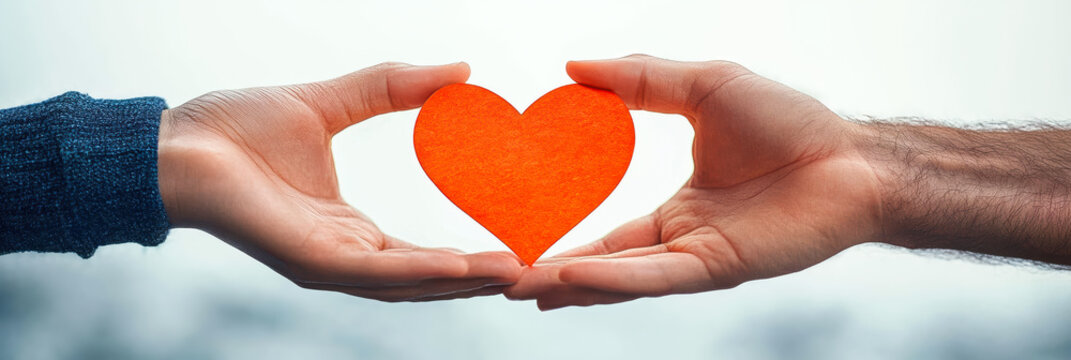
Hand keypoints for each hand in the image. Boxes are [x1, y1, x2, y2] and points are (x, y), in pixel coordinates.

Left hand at [158, 62, 523, 301]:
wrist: (173, 142)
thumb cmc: (235, 130)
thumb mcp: (331, 102)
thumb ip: (392, 89)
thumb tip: (457, 70)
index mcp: (348, 231)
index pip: (421, 251)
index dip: (470, 251)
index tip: (520, 242)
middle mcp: (342, 258)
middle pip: (426, 279)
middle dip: (481, 277)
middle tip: (537, 269)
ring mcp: (327, 265)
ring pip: (410, 283)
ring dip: (465, 280)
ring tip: (518, 271)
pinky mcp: (310, 262)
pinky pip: (377, 272)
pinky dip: (424, 272)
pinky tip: (464, 266)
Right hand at [505, 55, 882, 309]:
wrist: (850, 154)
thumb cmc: (790, 122)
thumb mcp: (701, 85)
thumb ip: (638, 79)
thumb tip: (572, 67)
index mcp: (677, 209)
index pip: (607, 230)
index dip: (561, 234)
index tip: (515, 233)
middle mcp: (681, 242)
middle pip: (602, 264)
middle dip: (549, 273)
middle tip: (497, 278)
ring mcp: (696, 259)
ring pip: (619, 278)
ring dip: (566, 282)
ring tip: (515, 285)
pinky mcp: (716, 268)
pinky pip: (653, 275)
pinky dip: (610, 277)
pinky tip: (568, 273)